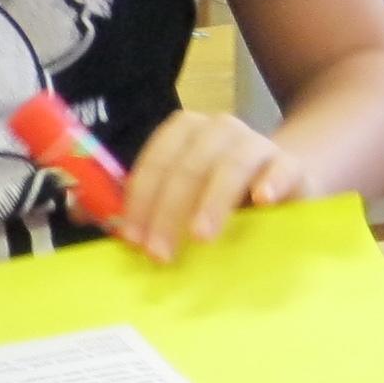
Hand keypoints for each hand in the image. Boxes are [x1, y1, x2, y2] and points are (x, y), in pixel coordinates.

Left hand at [117, 107, 312, 262]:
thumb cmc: (222, 194)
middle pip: (189, 165)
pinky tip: (262, 200)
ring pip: (232, 164)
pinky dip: (272, 181)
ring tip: (201, 236)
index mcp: (186, 131)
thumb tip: (92, 220)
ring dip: (212, 200)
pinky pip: (283, 168)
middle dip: (169, 211)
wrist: (282, 184)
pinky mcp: (291, 165)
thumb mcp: (181, 197)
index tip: (133, 239)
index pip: (157, 159)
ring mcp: (258, 144)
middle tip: (159, 253)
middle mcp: (220, 130)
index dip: (141, 199)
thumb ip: (143, 204)